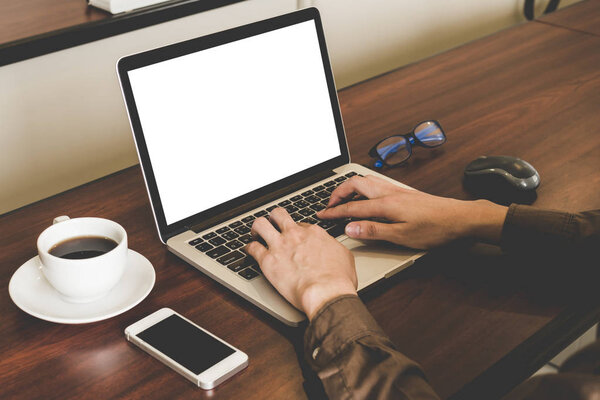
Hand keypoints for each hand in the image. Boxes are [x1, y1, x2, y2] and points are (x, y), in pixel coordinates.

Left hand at [245, 208, 357, 319]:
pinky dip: (248, 248)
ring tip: (255, 234)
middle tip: (272, 225)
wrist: (326, 292)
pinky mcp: (267, 261)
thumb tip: (333, 248)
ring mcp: (280, 246)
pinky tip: (249, 251)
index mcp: (314, 233)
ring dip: (257, 228)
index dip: (296, 230)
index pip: (300, 224)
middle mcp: (295, 235)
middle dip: (274, 218)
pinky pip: (252, 248)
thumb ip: (334, 248)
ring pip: (260, 224)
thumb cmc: (337, 279)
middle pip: (278, 215)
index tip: (294, 236)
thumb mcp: (345, 257)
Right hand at [316, 175, 507, 248]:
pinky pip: (376, 183)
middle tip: (329, 204)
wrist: (460, 218)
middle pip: (356, 184)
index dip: (334, 211)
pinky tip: (366, 197)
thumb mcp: (402, 236)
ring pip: (366, 181)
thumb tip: (349, 228)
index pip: (352, 207)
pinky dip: (363, 188)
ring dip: (350, 188)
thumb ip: (373, 231)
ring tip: (343, 199)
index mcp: (385, 204)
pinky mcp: (404, 192)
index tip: (321, 215)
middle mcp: (389, 193)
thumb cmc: (435, 229)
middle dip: (338, 192)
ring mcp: (397, 190)